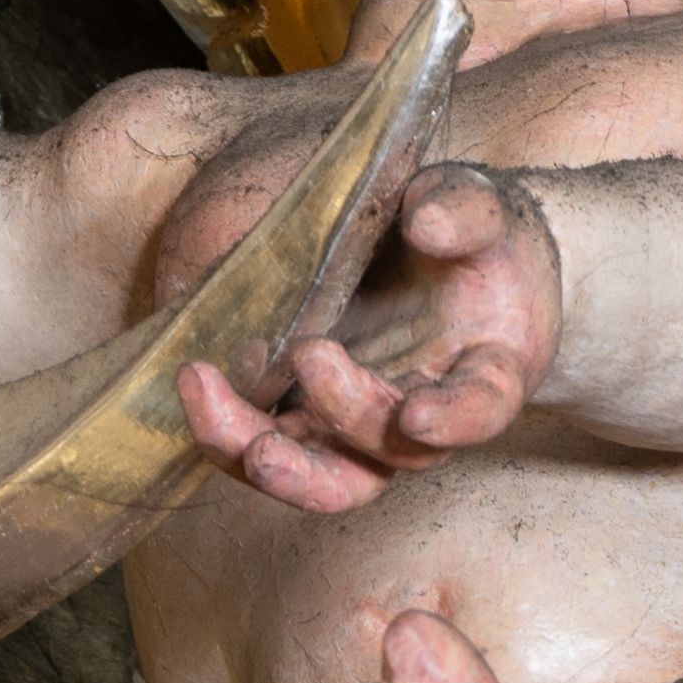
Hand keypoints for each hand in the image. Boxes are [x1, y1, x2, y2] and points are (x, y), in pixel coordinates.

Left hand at [179, 165, 560, 515]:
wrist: (452, 255)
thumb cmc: (476, 239)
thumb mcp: (482, 208)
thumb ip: (463, 212)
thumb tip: (428, 225)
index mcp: (485, 373)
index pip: (480, 410)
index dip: (454, 421)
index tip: (416, 416)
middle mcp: (424, 419)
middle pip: (384, 461)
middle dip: (339, 428)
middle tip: (307, 359)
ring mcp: (363, 428)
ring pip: (317, 474)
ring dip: (256, 448)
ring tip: (202, 387)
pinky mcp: (314, 419)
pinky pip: (272, 443)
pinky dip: (231, 428)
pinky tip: (197, 383)